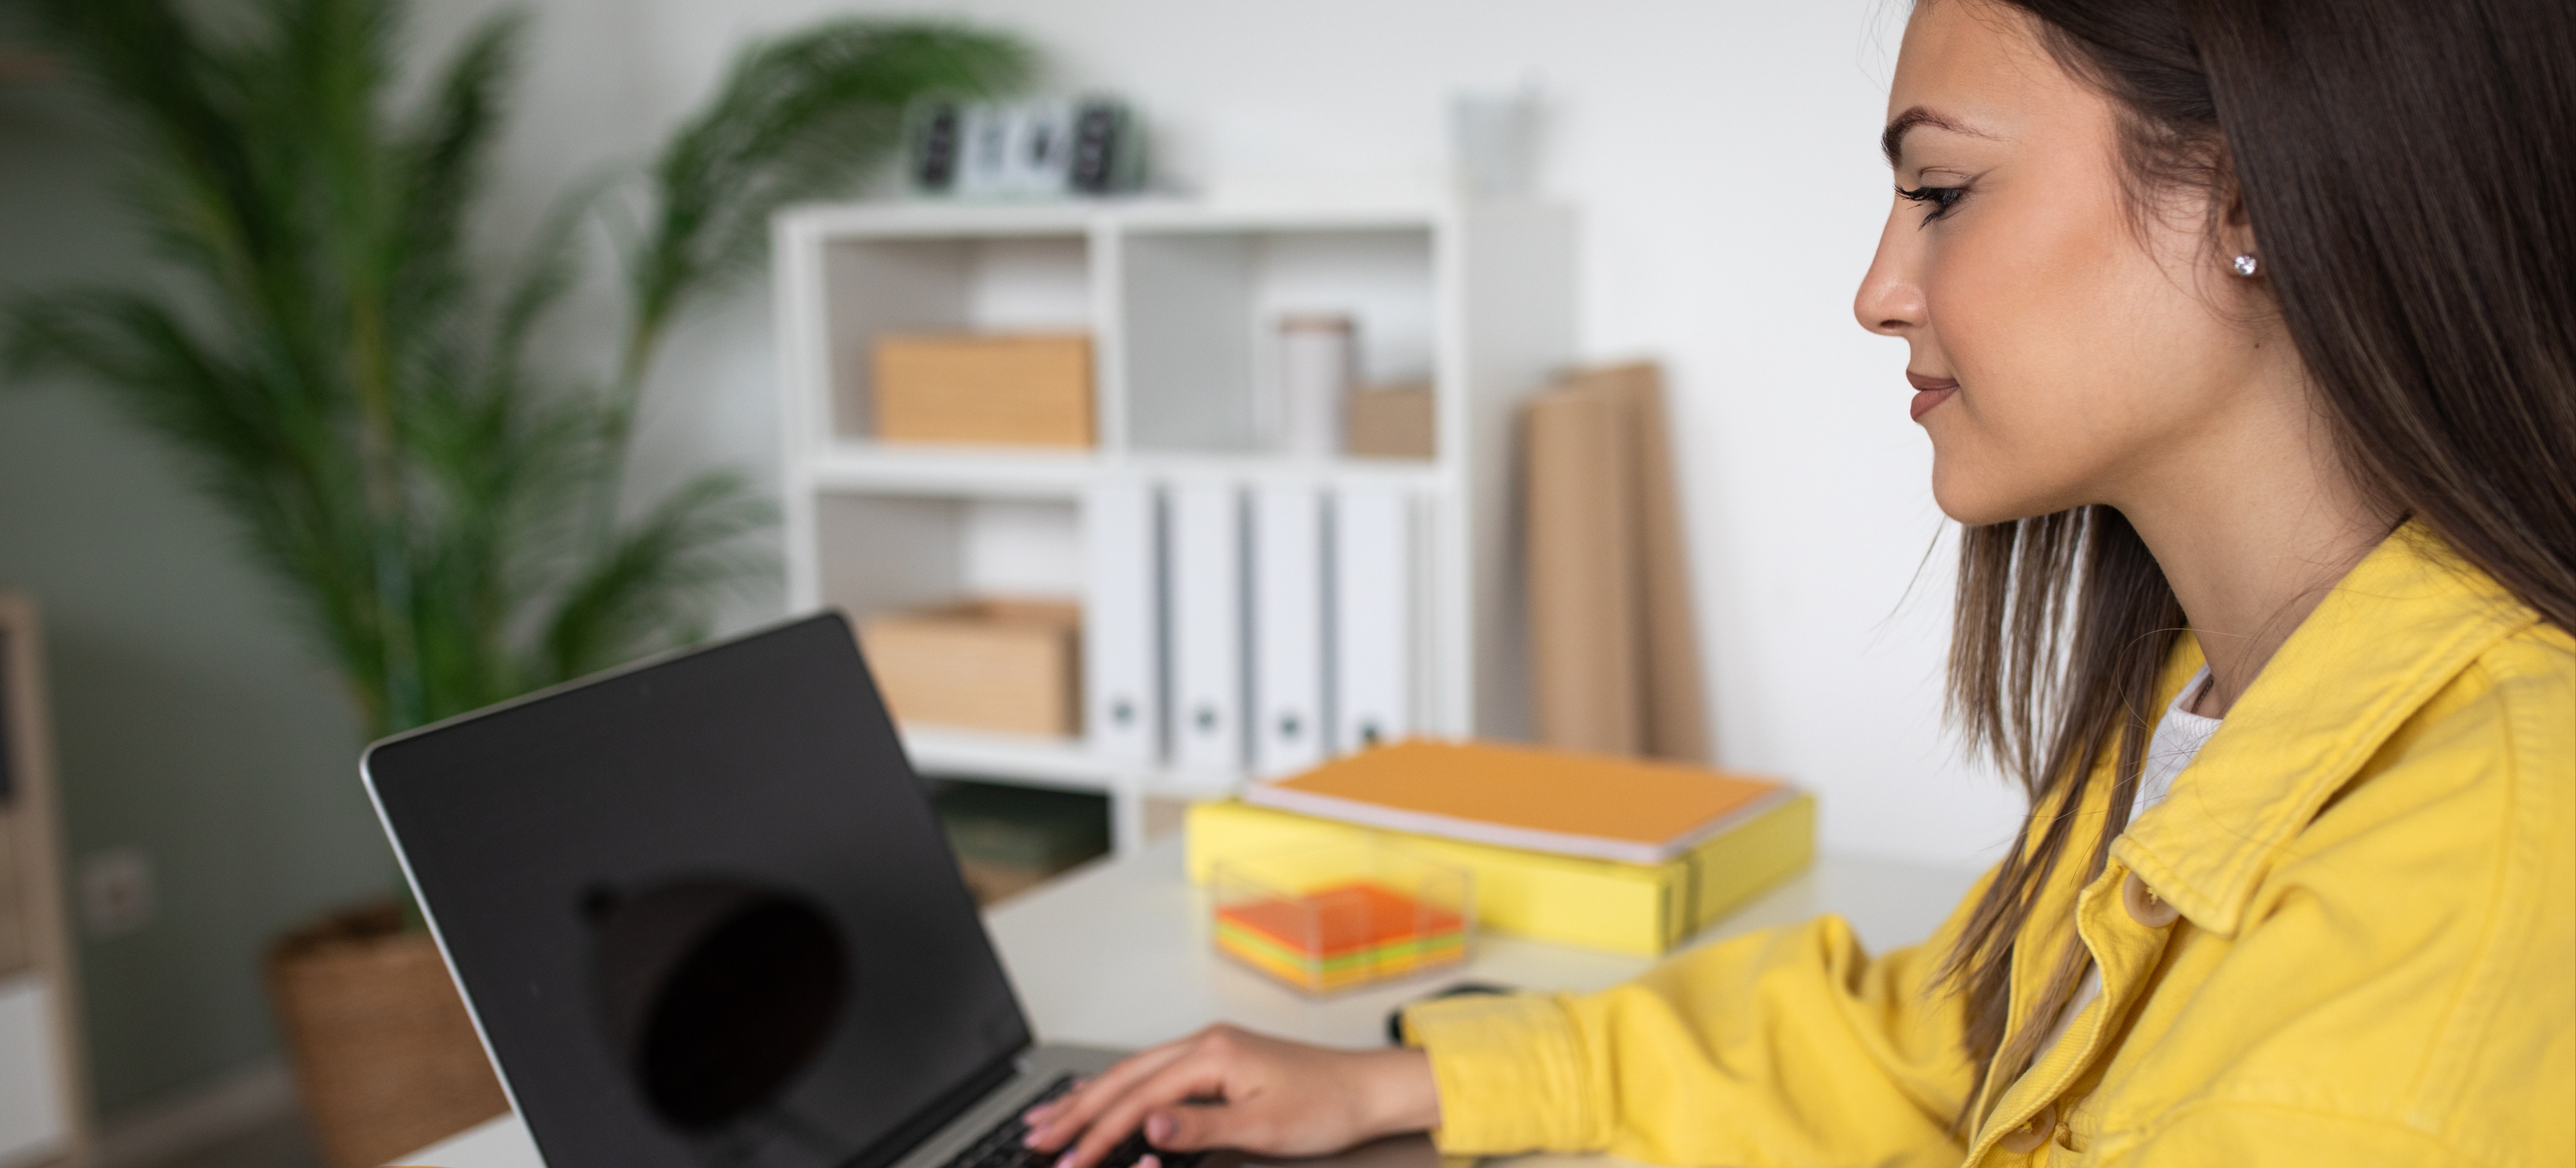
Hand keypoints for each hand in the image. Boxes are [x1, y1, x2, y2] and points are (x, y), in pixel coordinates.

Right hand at [1019, 1025, 1439, 1167]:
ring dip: (1089, 1096)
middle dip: (1076, 1108)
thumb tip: (1149, 1126)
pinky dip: (1120, 1088)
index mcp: (1212, 1053)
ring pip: (1133, 1072)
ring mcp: (1209, 1049)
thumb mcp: (1263, 1126)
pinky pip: (1153, 1072)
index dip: (1099, 1132)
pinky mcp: (1216, 1060)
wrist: (1366, 1088)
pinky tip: (1102, 1097)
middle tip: (1037, 1136)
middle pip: (1125, 1077)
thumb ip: (1201, 1127)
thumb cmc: (1325, 1106)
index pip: (1139, 1097)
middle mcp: (1204, 1043)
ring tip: (1050, 1116)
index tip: (1068, 1160)